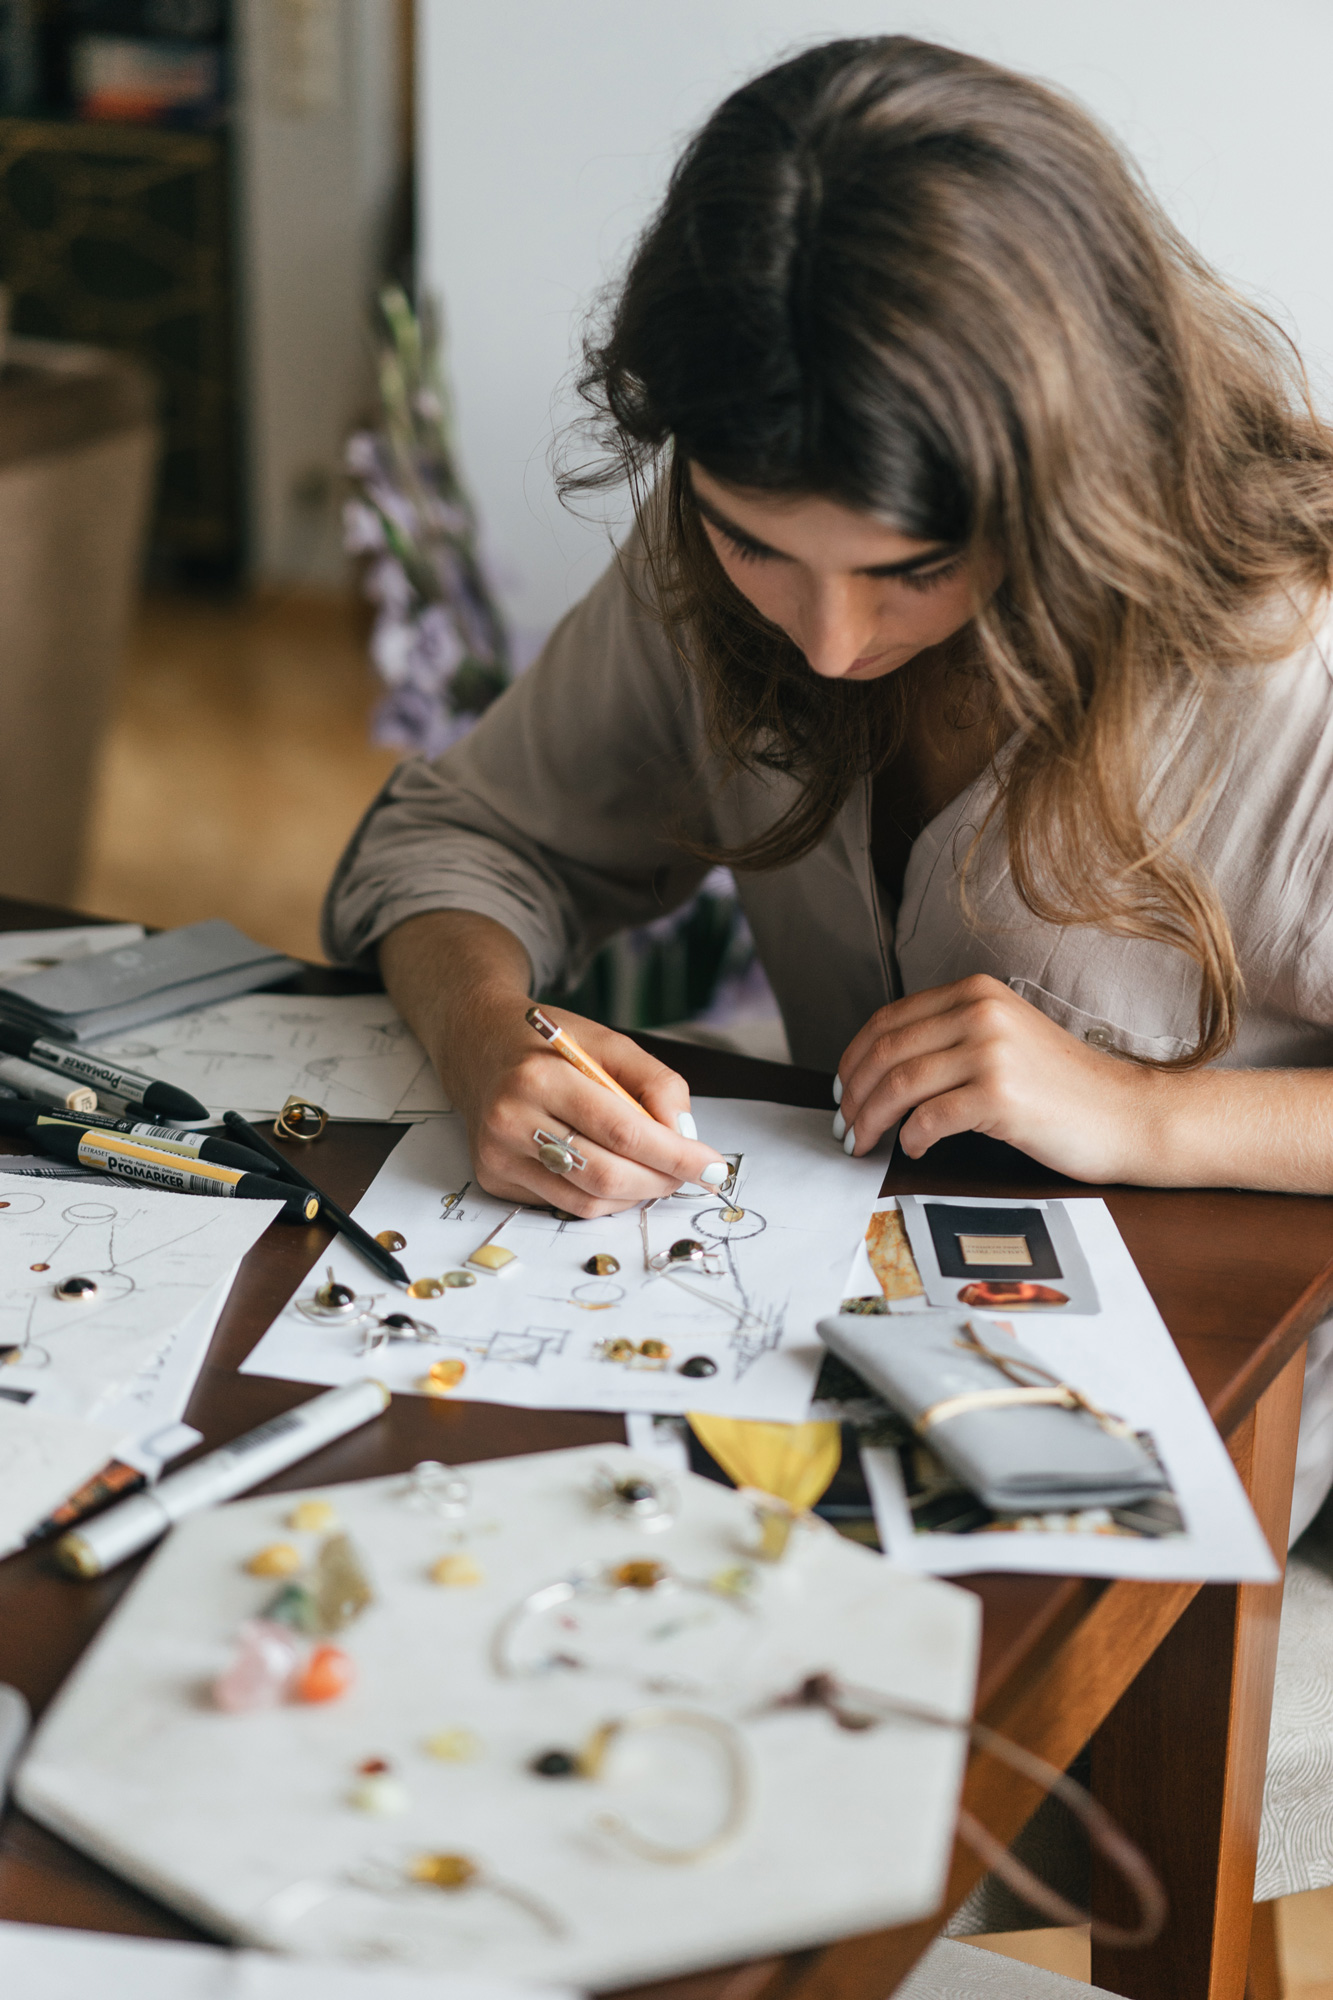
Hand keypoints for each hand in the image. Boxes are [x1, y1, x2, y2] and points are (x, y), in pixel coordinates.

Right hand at [378, 909, 727, 1217]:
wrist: (476, 1044)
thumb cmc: (548, 1042)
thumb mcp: (607, 1041)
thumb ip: (654, 1081)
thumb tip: (685, 1134)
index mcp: (539, 1077)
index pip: (623, 1130)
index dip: (676, 1155)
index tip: (713, 1166)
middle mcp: (509, 1120)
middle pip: (606, 1173)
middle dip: (662, 1180)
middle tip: (690, 1173)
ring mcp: (497, 1156)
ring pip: (588, 1200)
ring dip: (636, 1194)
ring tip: (656, 1171)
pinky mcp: (493, 1178)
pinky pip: (565, 1203)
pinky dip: (603, 1195)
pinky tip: (614, 1171)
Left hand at [834, 974, 1161, 1183]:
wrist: (1126, 1114)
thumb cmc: (1065, 1087)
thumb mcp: (1004, 1039)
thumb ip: (951, 1038)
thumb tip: (882, 1069)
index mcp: (975, 993)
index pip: (888, 1020)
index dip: (853, 1058)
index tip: (842, 1088)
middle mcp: (980, 1012)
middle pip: (885, 1052)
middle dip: (853, 1094)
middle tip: (843, 1125)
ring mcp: (990, 1051)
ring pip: (898, 1084)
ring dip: (871, 1120)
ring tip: (862, 1142)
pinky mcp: (999, 1094)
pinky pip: (929, 1118)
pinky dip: (910, 1138)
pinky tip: (913, 1149)